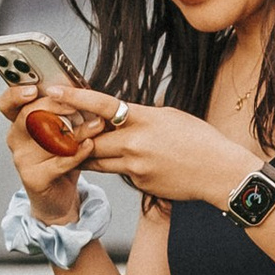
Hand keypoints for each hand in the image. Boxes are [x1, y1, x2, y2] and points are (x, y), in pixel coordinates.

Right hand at [0, 79, 101, 219]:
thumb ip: (67, 111)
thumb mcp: (64, 130)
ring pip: (47, 137)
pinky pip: (58, 161)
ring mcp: (22, 159)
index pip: (8, 104)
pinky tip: (90, 146)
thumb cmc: (63, 157)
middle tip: (77, 104)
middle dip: (55, 107)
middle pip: (28, 115)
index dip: (16, 94)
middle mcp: (16, 139)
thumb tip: (81, 91)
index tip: (33, 89)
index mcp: (20, 122)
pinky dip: (77, 153)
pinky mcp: (34, 177)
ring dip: (76, 130)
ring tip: (97, 124)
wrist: (60, 196)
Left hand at [61, 97, 250, 209]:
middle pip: (90, 140)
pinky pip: (121, 174)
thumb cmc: (201, 140)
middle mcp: (136, 142)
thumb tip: (121, 114)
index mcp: (145, 118)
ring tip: (87, 149)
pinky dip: (122, 168)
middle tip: (61, 132)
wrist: (220, 172)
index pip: (103, 105)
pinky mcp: (140, 183)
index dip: (75, 98)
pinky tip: (143, 165)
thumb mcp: (171, 117)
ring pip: (98, 160)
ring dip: (90, 154)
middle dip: (76, 137)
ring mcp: (136, 166)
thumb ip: (143, 116)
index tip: (54, 91)